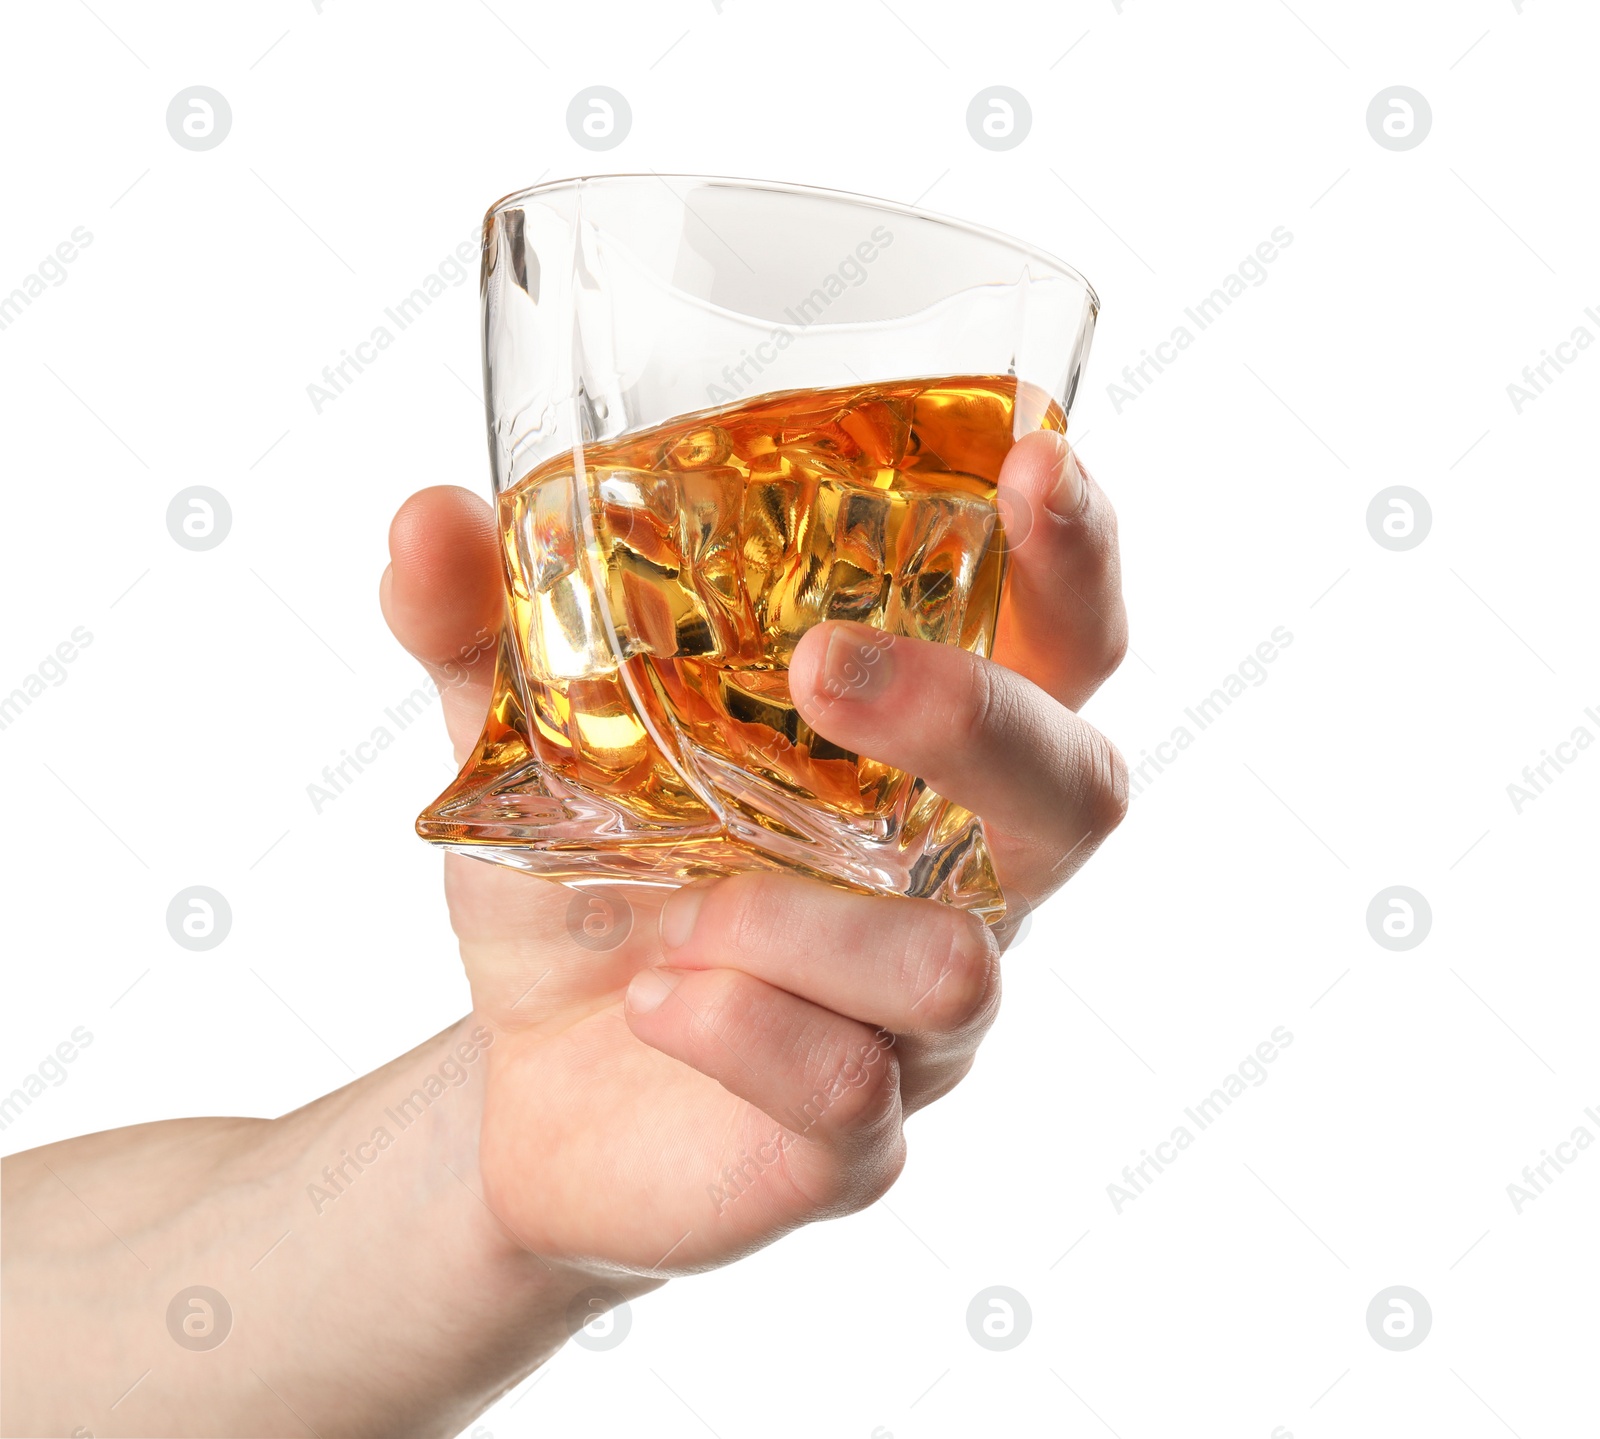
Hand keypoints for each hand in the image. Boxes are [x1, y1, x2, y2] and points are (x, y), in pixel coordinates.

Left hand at [378, 429, 1127, 1278]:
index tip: (1041, 465)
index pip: (1059, 643)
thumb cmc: (584, 879)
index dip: (1078, 559)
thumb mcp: (531, 740)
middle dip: (971, 718)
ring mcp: (927, 1020)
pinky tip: (657, 1003)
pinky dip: (741, 1032)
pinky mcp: (863, 1137)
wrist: (523, 1080)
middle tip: (824, 669)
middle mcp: (959, 877)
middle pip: (1077, 788)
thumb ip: (491, 626)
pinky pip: (850, 1088)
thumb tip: (430, 515)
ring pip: (953, 962)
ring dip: (797, 923)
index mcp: (914, 753)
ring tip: (677, 909)